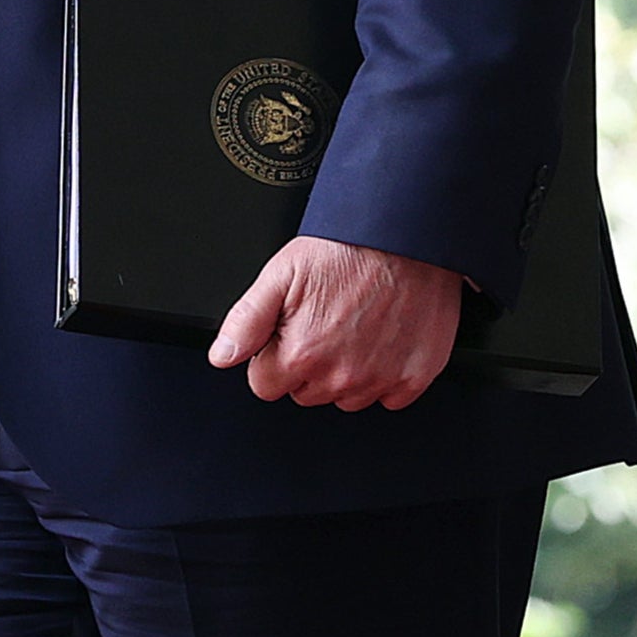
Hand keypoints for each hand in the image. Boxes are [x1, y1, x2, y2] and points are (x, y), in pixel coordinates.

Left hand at [209, 236, 462, 411]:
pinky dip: (384, 374)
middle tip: (322, 323)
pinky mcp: (413, 378)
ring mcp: (381, 380)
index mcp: (303, 353)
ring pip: (345, 398)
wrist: (404, 238)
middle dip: (306, 366)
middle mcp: (342, 375)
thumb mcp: (281, 274)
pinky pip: (389, 397)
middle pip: (306, 394)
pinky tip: (380, 340)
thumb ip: (246, 321)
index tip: (286, 335)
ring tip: (353, 327)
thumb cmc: (345, 250)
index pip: (266, 386)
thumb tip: (222, 357)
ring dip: (344, 372)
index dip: (271, 358)